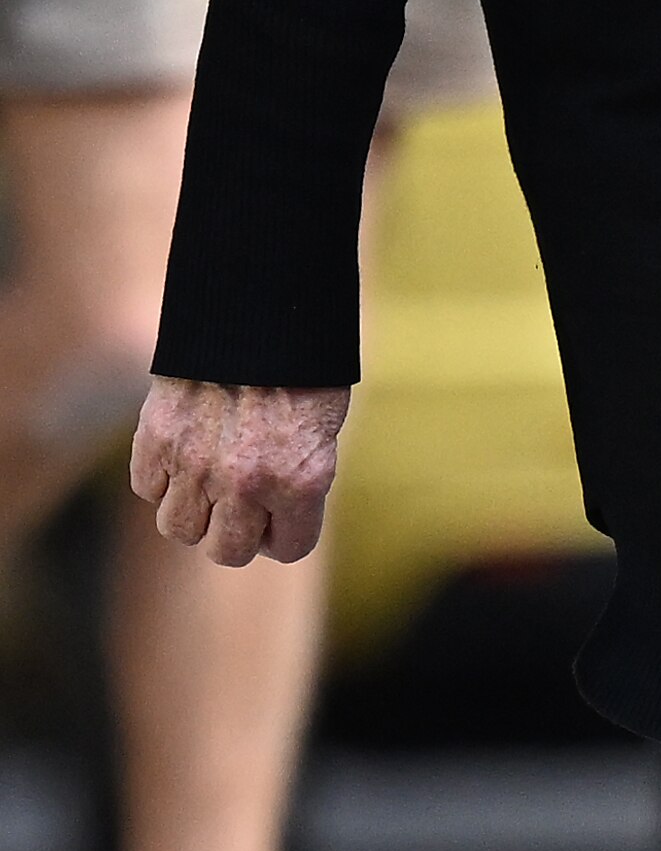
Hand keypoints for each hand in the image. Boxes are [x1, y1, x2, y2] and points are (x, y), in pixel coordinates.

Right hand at [130, 377, 350, 567]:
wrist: (262, 299)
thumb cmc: (302, 358)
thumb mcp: (323, 419)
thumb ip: (296, 475)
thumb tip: (272, 513)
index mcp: (301, 479)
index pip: (289, 548)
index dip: (287, 528)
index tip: (284, 509)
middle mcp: (246, 482)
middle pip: (226, 551)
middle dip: (237, 528)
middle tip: (244, 495)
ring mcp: (196, 464)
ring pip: (178, 527)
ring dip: (194, 507)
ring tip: (209, 471)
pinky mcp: (157, 438)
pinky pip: (148, 487)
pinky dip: (161, 474)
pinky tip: (183, 445)